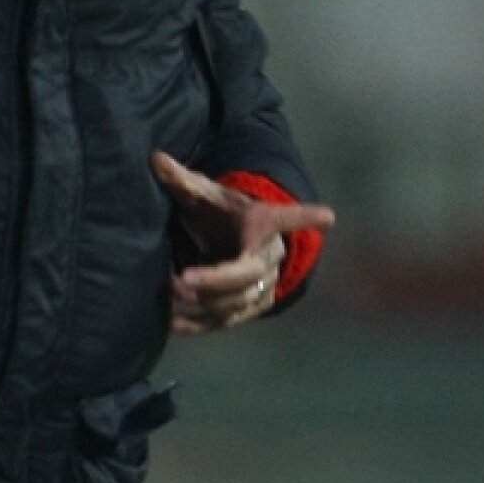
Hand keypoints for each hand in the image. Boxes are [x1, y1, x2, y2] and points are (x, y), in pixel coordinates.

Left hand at [151, 150, 335, 334]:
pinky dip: (198, 324)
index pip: (287, 218)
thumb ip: (181, 179)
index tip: (327, 215)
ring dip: (206, 302)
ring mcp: (260, 287)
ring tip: (172, 293)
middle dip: (219, 280)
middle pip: (250, 274)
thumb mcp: (204, 192)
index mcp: (262, 223)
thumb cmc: (223, 211)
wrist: (237, 239)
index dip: (306, 218)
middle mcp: (268, 258)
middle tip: (185, 279)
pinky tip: (172, 323)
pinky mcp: (245, 309)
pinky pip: (224, 321)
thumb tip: (156, 158)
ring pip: (238, 303)